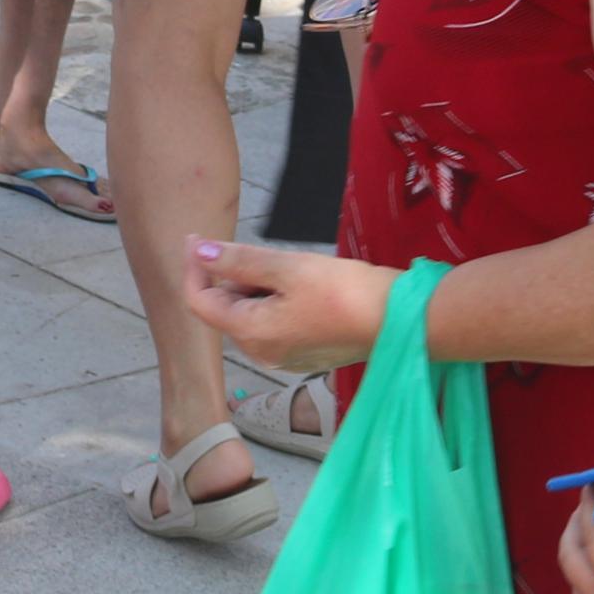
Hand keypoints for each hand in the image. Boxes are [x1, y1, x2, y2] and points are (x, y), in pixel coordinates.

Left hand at [180, 239, 398, 375]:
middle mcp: (261, 353)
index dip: (194, 267)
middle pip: (226, 306)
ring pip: (251, 311)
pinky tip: (307, 286)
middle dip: (236, 275)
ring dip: (259, 285)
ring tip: (295, 270)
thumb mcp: (287, 268)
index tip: (199, 236)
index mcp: (250, 333)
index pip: (200, 301)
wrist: (399, 321)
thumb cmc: (343, 292)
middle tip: (271, 256)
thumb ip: (238, 260)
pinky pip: (274, 321)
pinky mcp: (303, 352)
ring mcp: (283, 357)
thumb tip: (198, 251)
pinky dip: (278, 298)